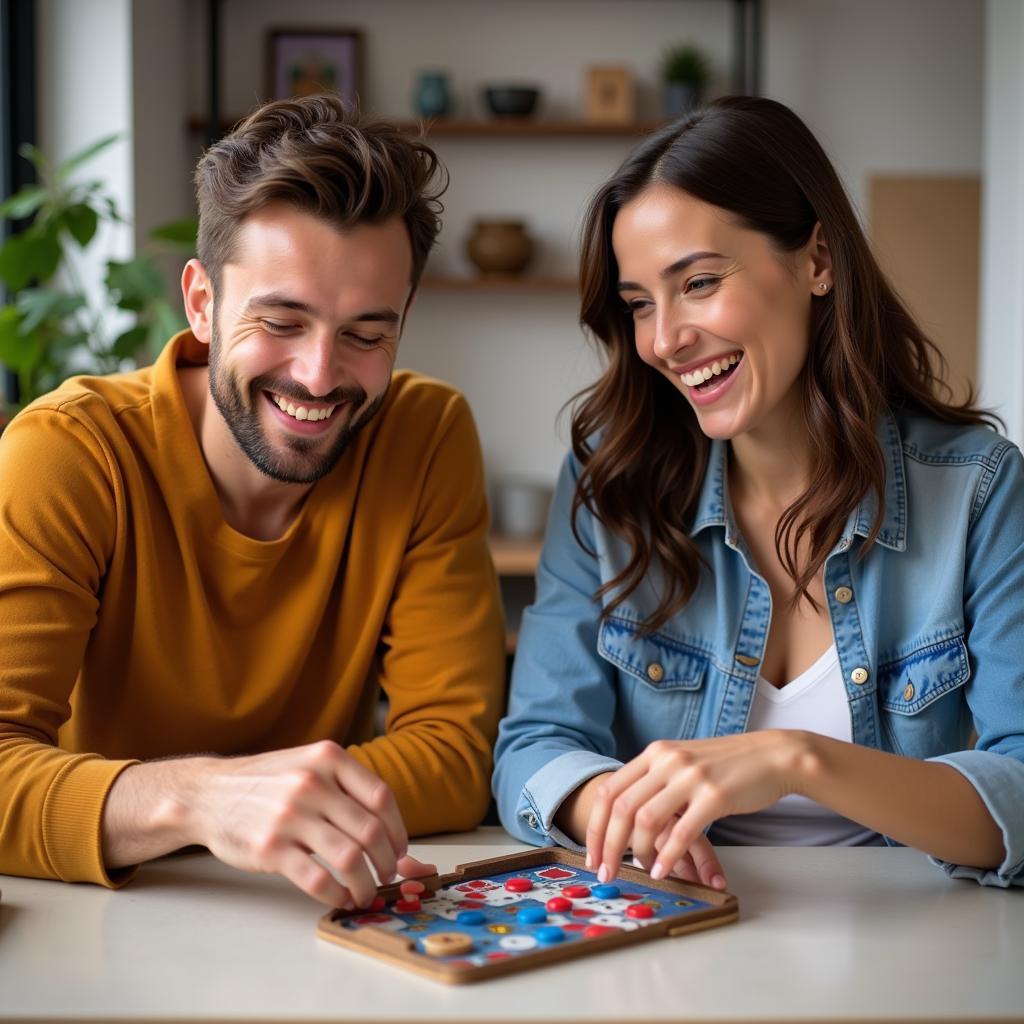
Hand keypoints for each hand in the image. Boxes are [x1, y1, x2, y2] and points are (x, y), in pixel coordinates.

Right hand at [122, 740, 434, 906]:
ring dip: (366, 884)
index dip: (397, 829)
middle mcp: (312, 783)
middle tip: (387, 875)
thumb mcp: (308, 765)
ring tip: (366, 892)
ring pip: (349, 859)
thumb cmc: (267, 783)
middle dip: (387, 861)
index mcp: (328, 758)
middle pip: (370, 831)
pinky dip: (337, 895)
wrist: (207, 793)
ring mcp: (290, 815)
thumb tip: (390, 831)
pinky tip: (341, 898)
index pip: (381, 798)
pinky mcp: (270, 848)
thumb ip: (345, 788)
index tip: (401, 849)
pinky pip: (318, 880)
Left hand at [586, 730, 807, 884]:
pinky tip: (662, 870)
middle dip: (608, 844)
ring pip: (646, 820)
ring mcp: (690, 777)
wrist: (772, 755)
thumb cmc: (728, 765)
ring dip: (636, 852)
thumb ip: (657, 781)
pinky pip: (681, 832)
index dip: (596, 825)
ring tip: (638, 871)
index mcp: (656, 753)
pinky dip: (667, 856)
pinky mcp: (714, 795)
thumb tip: (631, 817)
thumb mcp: (684, 763)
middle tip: (605, 871)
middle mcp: (667, 761)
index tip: (592, 853)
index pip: (611, 789)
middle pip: (621, 807)